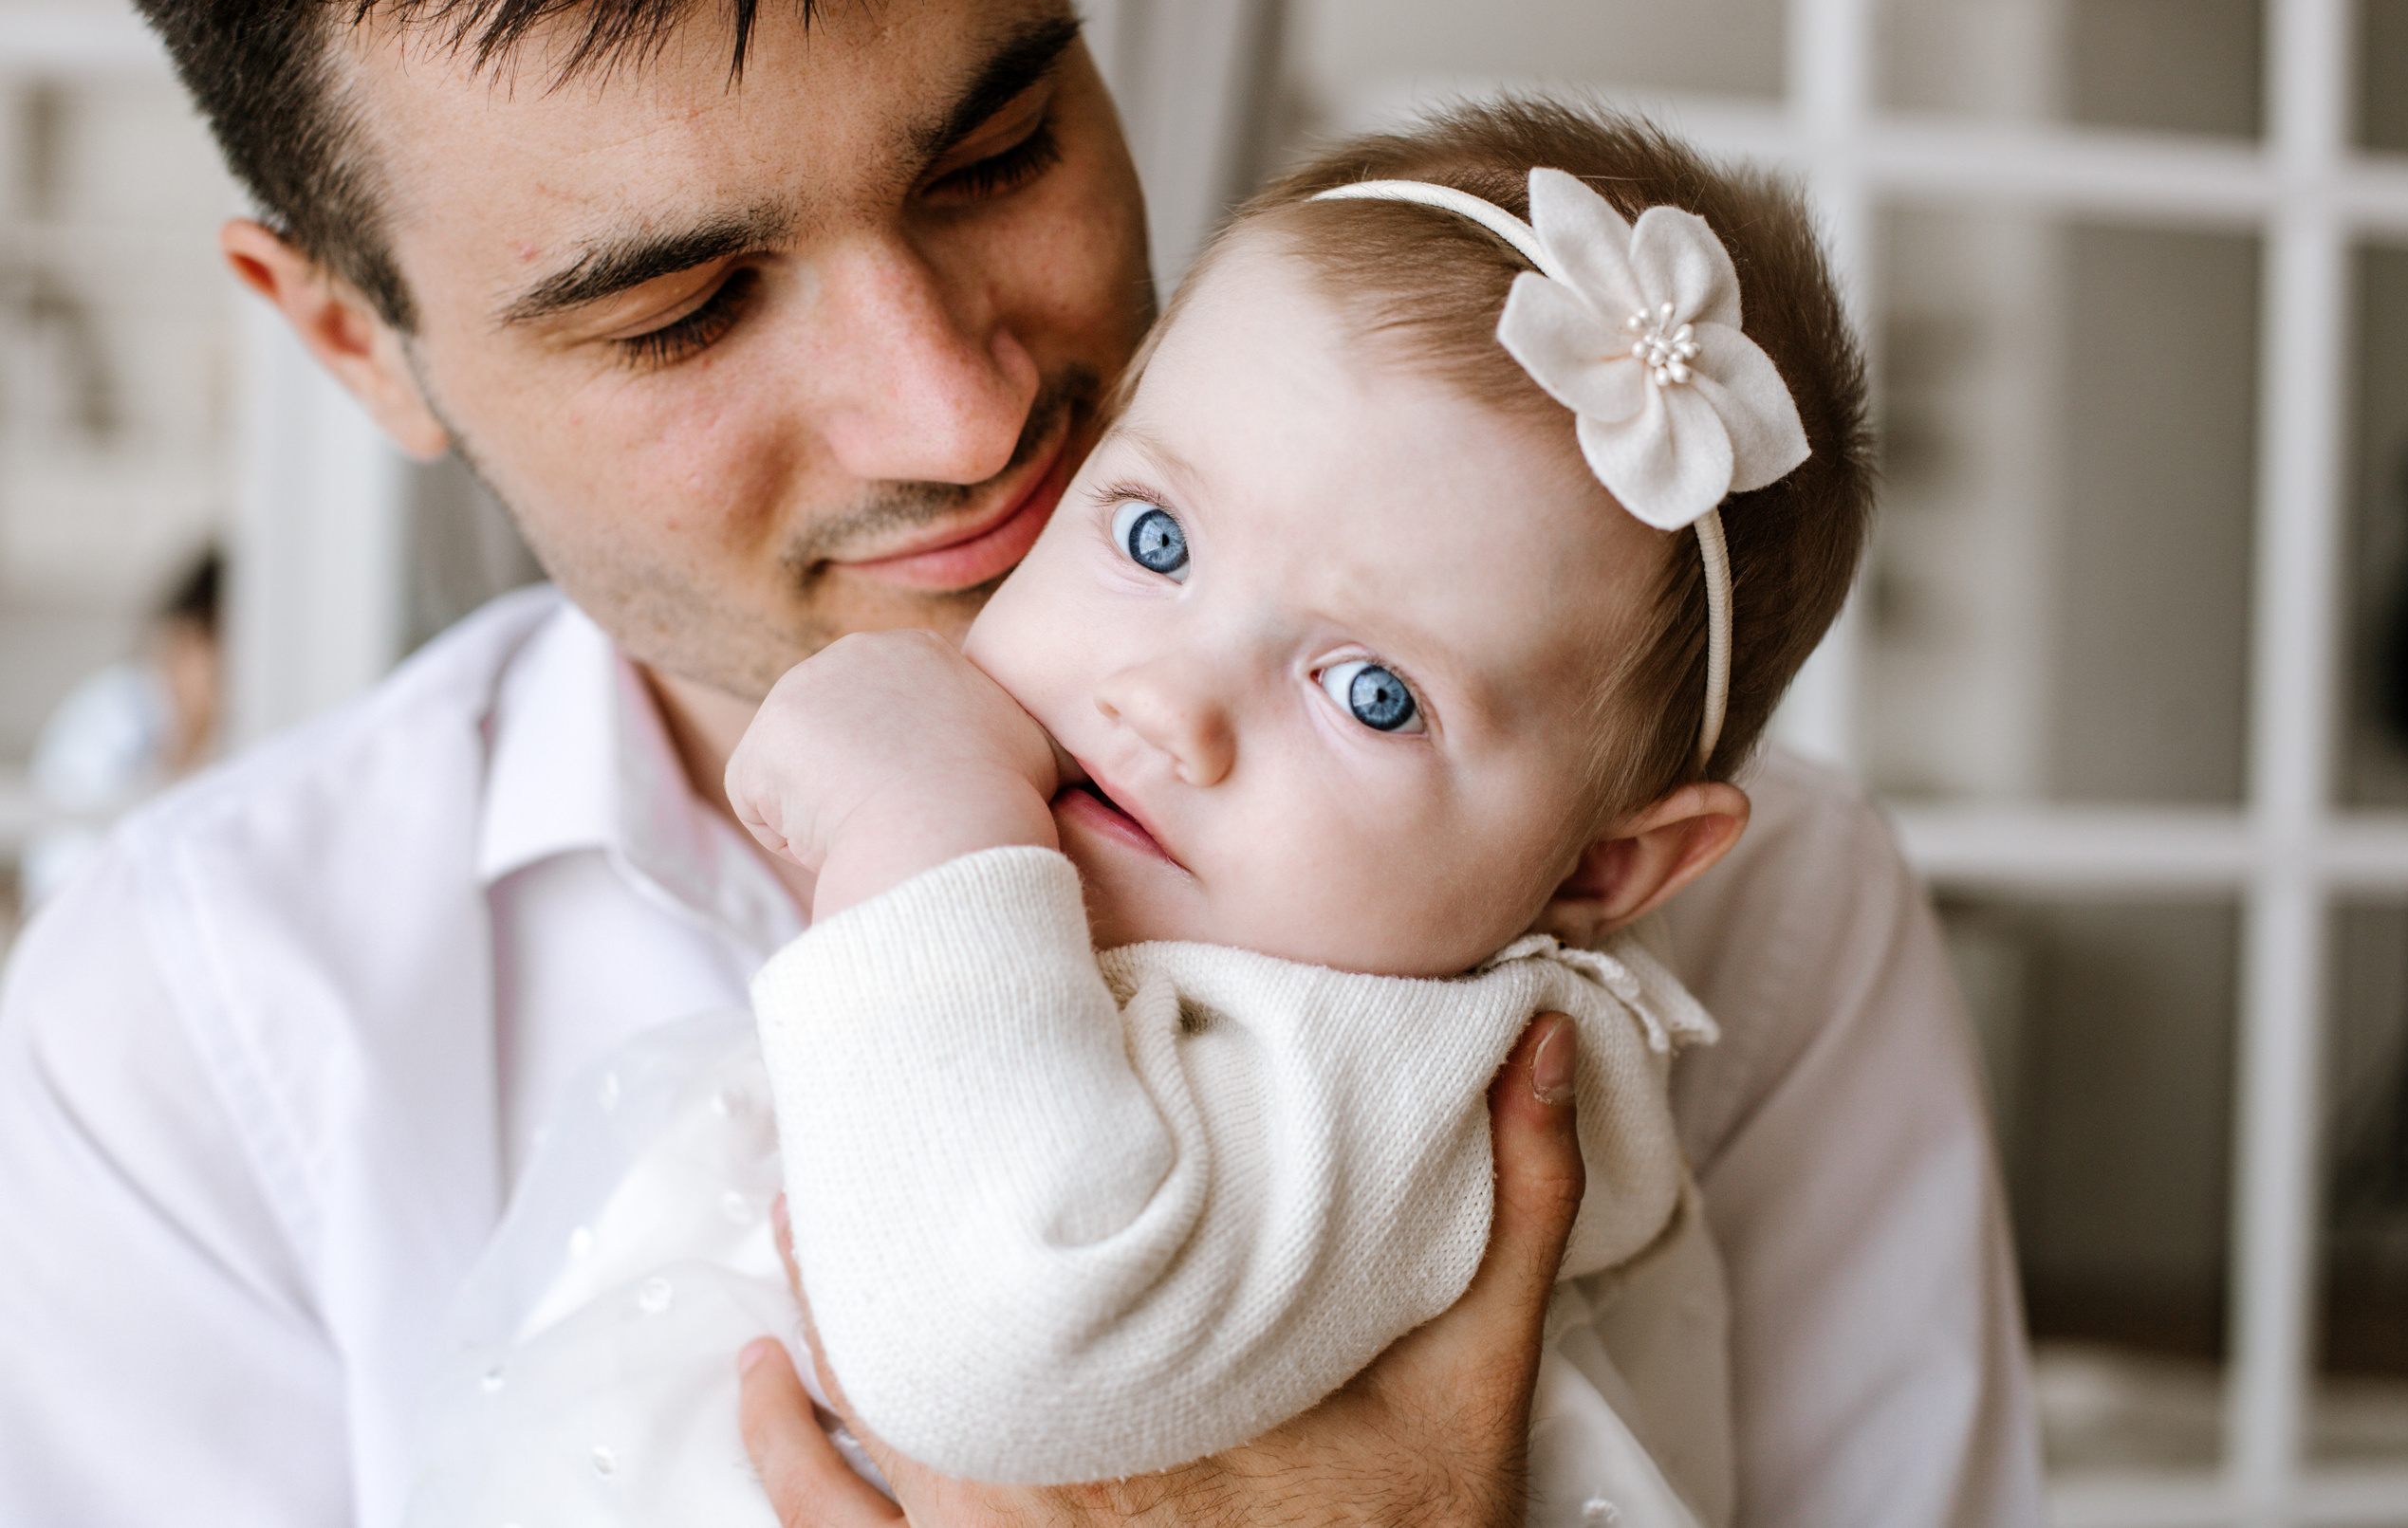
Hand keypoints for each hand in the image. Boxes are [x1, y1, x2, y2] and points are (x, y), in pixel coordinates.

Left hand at [727, 630, 1068, 919]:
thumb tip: (1003, 743)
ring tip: (878, 825)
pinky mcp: (760, 748)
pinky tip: (839, 838)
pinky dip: (794, 839)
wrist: (950, 820)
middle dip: (862, 779)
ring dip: (831, 810)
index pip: (890, 713)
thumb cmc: (1001, 793)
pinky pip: (764, 810)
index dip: (910, 763)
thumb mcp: (1027, 738)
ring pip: (803, 774)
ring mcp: (797, 695)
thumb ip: (998, 726)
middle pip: (840, 736)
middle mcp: (850, 654)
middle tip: (904, 813)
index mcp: (916, 649)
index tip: (935, 791)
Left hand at [738, 1012, 1586, 1525]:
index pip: (1013, 1251)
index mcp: (1147, 1394)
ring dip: (809, 1304)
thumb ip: (1517, 1206)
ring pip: (846, 1411)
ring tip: (794, 1212)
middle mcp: (1043, 1472)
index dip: (946, 1148)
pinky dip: (781, 1455)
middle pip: (906, 1313)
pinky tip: (759, 1387)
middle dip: (862, 1209)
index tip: (923, 1063)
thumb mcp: (1480, 1375)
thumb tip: (1542, 1038)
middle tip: (837, 1113)